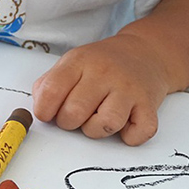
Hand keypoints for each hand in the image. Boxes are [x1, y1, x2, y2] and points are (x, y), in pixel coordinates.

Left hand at [32, 34, 170, 145]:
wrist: (145, 52)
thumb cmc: (101, 64)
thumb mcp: (70, 63)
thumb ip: (48, 84)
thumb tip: (39, 109)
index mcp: (79, 62)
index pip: (51, 91)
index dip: (43, 110)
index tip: (47, 114)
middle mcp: (104, 73)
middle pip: (74, 112)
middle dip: (67, 123)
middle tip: (73, 116)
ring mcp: (128, 88)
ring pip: (105, 125)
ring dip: (96, 131)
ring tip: (96, 119)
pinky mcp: (149, 104)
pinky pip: (139, 132)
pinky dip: (130, 136)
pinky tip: (123, 124)